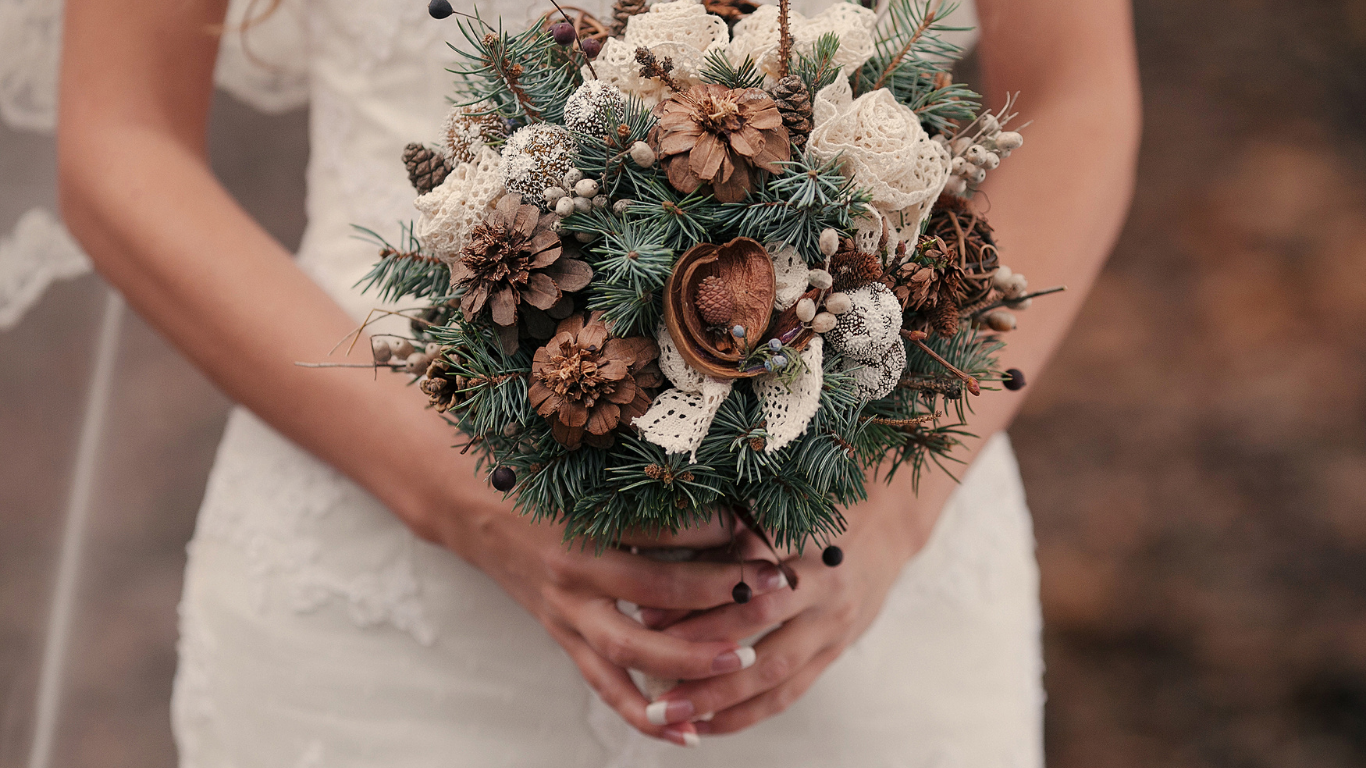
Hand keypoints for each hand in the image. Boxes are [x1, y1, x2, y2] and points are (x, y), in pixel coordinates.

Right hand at [449, 500, 790, 745]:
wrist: (470, 504)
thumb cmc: (536, 477)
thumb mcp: (585, 467)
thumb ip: (643, 481)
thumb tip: (719, 490)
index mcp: (582, 519)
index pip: (662, 527)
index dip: (717, 527)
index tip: (761, 526)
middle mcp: (574, 569)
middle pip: (657, 588)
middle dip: (721, 591)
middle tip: (775, 587)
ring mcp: (566, 610)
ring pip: (633, 647)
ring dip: (691, 658)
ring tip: (743, 659)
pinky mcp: (563, 636)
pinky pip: (606, 685)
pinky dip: (645, 713)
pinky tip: (687, 731)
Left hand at [634, 476, 947, 735]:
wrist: (884, 526)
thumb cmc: (815, 511)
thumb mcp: (779, 510)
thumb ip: (731, 535)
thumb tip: (657, 562)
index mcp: (805, 543)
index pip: (746, 577)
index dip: (696, 602)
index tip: (647, 618)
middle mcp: (825, 587)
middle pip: (759, 629)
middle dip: (701, 658)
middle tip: (651, 676)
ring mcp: (834, 626)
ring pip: (775, 674)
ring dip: (720, 699)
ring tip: (672, 714)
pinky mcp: (834, 653)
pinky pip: (789, 694)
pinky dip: (747, 713)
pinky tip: (708, 725)